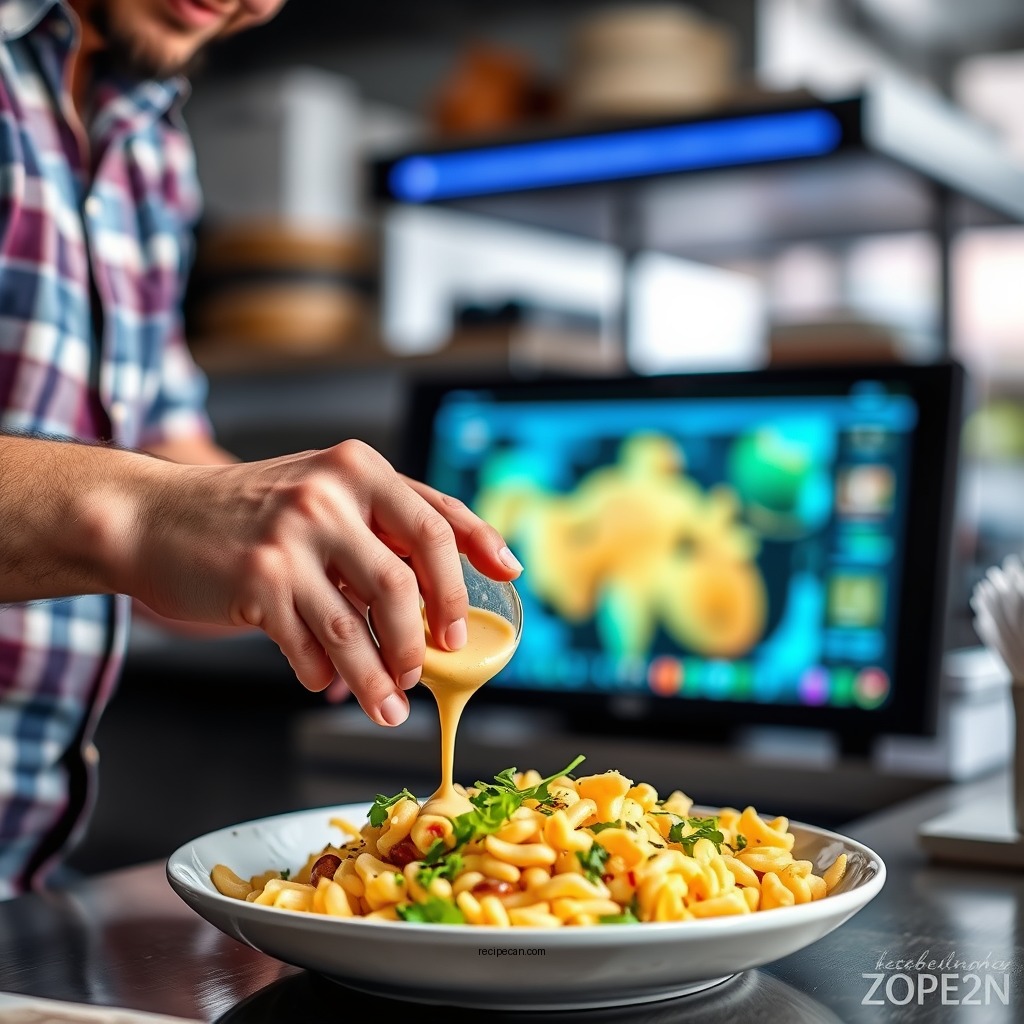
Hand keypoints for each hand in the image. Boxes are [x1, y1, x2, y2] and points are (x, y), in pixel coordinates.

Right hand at [120, 440, 522, 726]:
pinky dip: (325, 673)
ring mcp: (292, 537)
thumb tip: (440, 594)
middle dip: (431, 629)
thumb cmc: (253, 512)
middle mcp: (330, 494)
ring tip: (391, 705)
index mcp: (358, 469)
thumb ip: (379, 526)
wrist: (156, 517)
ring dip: (382, 676)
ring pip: (361, 625)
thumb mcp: (322, 492)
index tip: (511, 576)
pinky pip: (311, 646)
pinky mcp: (258, 580)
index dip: (480, 552)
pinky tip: (326, 681)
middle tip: (436, 661)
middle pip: (407, 577)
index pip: (437, 516)